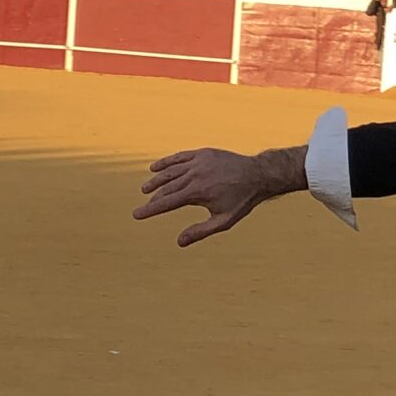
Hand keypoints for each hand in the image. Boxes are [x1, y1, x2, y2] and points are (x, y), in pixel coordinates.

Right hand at [133, 145, 301, 246]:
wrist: (258, 174)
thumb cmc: (242, 200)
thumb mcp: (224, 221)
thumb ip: (200, 231)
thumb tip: (179, 242)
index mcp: (197, 192)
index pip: (167, 202)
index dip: (150, 209)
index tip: (136, 215)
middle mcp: (195, 175)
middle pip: (166, 187)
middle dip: (154, 198)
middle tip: (145, 206)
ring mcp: (198, 162)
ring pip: (170, 171)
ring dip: (156, 180)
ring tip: (146, 189)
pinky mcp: (203, 153)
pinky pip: (180, 157)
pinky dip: (166, 162)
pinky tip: (155, 168)